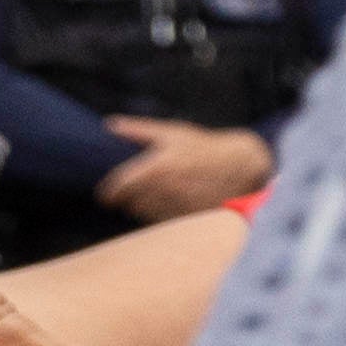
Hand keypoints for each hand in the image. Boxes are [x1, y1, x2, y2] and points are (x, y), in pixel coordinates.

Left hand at [92, 116, 272, 217]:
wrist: (241, 164)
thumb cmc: (203, 146)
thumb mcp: (173, 133)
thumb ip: (138, 130)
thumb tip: (109, 124)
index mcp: (158, 165)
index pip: (121, 185)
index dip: (108, 194)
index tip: (104, 197)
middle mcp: (167, 187)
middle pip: (131, 203)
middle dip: (126, 200)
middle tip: (126, 197)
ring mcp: (180, 204)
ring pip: (147, 214)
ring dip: (141, 209)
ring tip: (149, 199)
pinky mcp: (192, 216)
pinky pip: (165, 222)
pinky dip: (160, 216)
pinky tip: (165, 206)